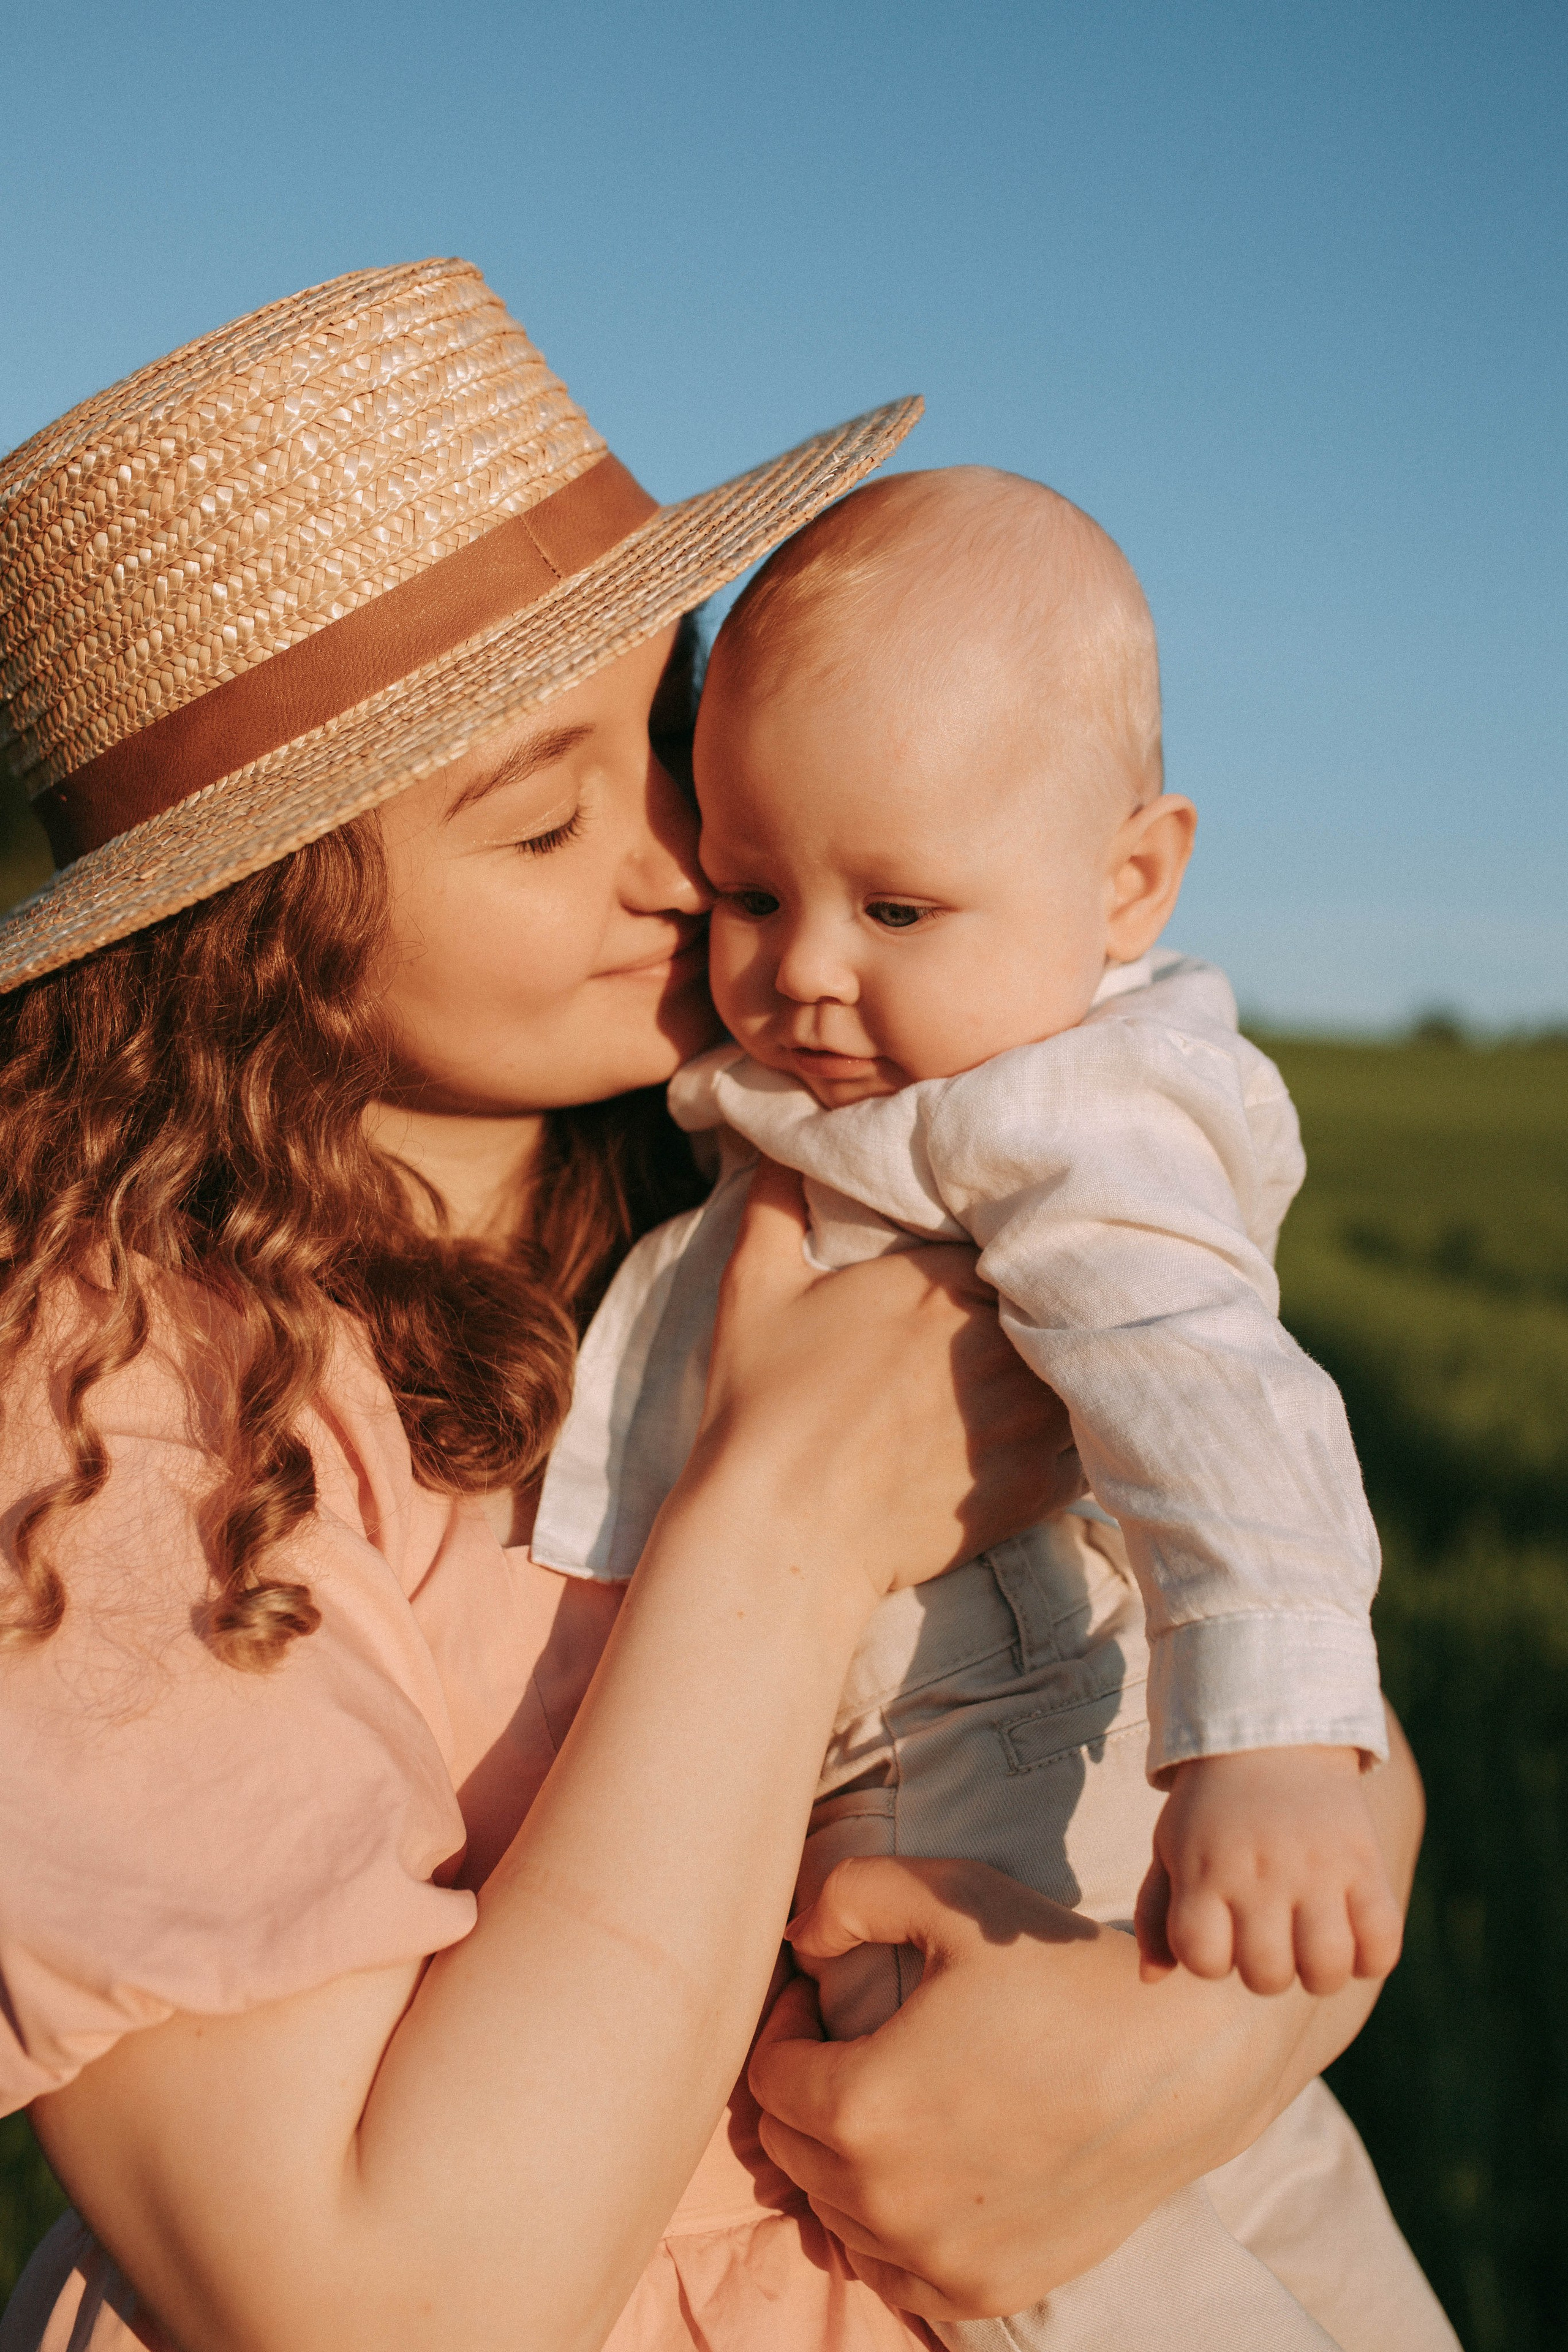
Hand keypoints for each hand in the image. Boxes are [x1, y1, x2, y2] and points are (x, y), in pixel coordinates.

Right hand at [691, 1159, 1080, 1606]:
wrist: (780, 1531)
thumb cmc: (763, 1406)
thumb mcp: (753, 1288)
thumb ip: (776, 1203)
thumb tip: (776, 1143)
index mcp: (942, 1282)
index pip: (1009, 1244)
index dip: (1003, 1257)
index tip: (990, 1270)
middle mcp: (999, 1342)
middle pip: (1050, 1305)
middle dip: (1036, 1313)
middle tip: (1012, 1329)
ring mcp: (1024, 1417)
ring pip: (1077, 1373)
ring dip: (1062, 1373)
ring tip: (1037, 1379)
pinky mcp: (1034, 1485)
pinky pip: (1081, 1450)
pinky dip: (1066, 1444)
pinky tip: (1033, 1442)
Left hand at [748, 1711, 1420, 2324]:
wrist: (1176, 2063)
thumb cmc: (1060, 1974)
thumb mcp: (952, 1898)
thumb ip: (850, 1895)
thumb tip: (797, 1935)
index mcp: (861, 2106)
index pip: (767, 2080)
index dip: (786, 2029)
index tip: (821, 2003)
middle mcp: (885, 2199)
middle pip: (791, 2149)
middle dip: (806, 2090)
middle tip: (852, 2043)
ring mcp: (935, 2255)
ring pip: (834, 2210)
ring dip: (842, 2157)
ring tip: (896, 2097)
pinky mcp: (982, 2289)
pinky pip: (891, 2266)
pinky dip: (889, 2222)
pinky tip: (930, 2163)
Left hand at [1135, 1745, 1404, 1995]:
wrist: (1274, 1736)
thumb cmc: (1211, 1805)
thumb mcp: (1169, 1844)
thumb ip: (1155, 1913)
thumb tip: (1148, 1979)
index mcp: (1205, 1870)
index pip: (1203, 1959)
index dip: (1208, 1959)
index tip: (1217, 1930)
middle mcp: (1260, 1873)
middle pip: (1266, 1976)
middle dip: (1263, 1971)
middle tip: (1266, 1937)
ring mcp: (1317, 1869)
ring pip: (1325, 1969)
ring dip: (1317, 1972)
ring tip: (1310, 1943)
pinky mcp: (1364, 1863)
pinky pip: (1382, 1943)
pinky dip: (1370, 1956)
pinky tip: (1351, 1933)